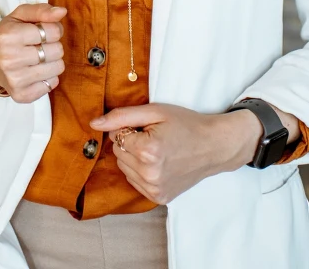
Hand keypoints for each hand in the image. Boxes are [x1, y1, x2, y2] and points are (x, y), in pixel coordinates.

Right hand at [0, 3, 66, 103]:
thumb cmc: (9, 36)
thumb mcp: (20, 16)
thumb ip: (41, 10)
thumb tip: (62, 11)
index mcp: (9, 36)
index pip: (53, 31)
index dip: (53, 29)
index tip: (43, 31)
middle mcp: (9, 59)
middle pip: (57, 51)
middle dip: (53, 46)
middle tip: (39, 45)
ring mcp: (15, 79)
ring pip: (57, 68)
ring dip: (53, 62)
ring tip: (38, 58)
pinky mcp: (21, 95)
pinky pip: (52, 84)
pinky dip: (48, 77)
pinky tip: (35, 71)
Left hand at [90, 103, 261, 203]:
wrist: (215, 147)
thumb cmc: (186, 125)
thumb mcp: (155, 112)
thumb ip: (121, 116)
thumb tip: (93, 124)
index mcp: (148, 151)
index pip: (116, 136)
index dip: (130, 128)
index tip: (149, 127)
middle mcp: (150, 174)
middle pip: (118, 153)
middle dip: (131, 143)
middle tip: (155, 137)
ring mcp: (154, 189)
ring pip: (123, 168)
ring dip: (135, 158)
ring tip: (159, 150)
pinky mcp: (158, 198)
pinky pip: (134, 181)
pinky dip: (141, 171)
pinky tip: (160, 163)